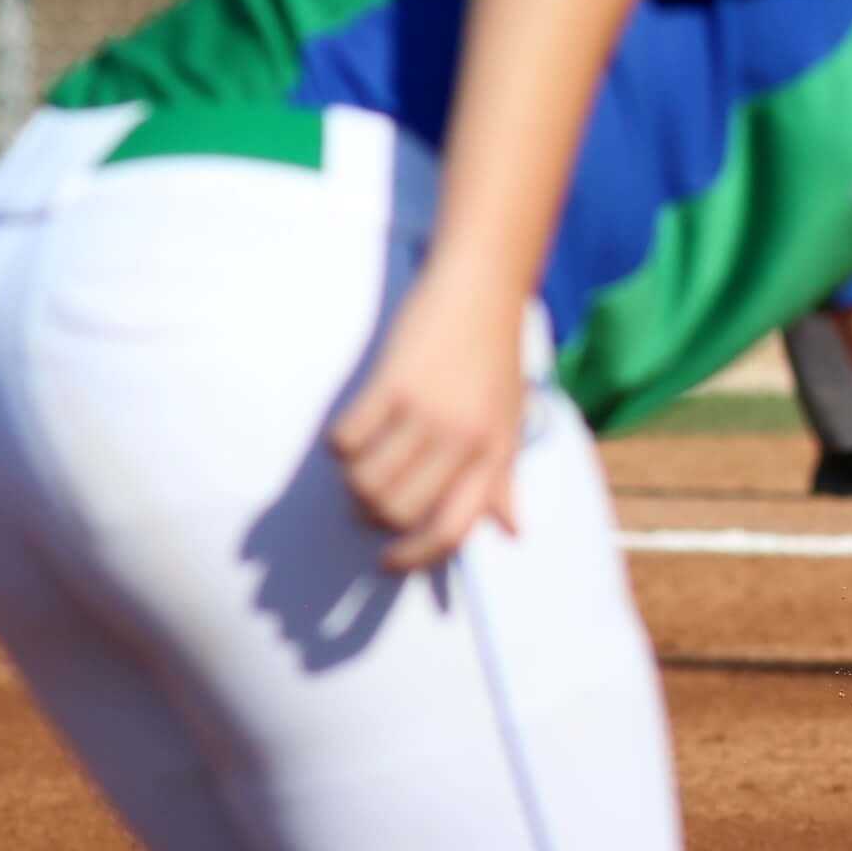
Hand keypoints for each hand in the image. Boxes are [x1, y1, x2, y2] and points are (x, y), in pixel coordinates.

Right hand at [328, 267, 529, 571]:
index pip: (453, 529)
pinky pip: (345, 441)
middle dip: (373, 516)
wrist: (482, 288)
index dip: (416, 557)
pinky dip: (340, 444)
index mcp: (496, 453)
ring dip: (353, 482)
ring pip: (365, 482)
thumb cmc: (495, 356)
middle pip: (397, 513)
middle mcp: (465, 440)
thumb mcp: (511, 419)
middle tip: (368, 497)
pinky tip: (353, 429)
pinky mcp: (392, 385)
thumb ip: (503, 478)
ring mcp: (428, 413)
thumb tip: (511, 530)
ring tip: (362, 462)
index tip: (388, 562)